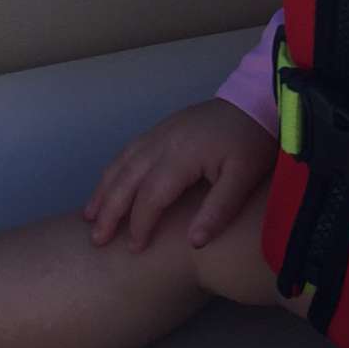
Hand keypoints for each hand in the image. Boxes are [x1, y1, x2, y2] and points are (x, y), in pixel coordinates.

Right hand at [82, 99, 274, 250]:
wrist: (257, 98)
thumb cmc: (252, 139)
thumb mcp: (245, 175)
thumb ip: (220, 209)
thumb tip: (194, 243)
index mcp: (182, 155)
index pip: (151, 196)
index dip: (140, 224)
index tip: (135, 249)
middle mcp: (163, 141)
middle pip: (127, 179)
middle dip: (110, 211)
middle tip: (96, 240)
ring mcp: (161, 130)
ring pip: (123, 162)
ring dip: (104, 189)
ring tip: (90, 217)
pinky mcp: (164, 126)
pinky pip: (130, 149)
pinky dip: (114, 169)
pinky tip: (108, 184)